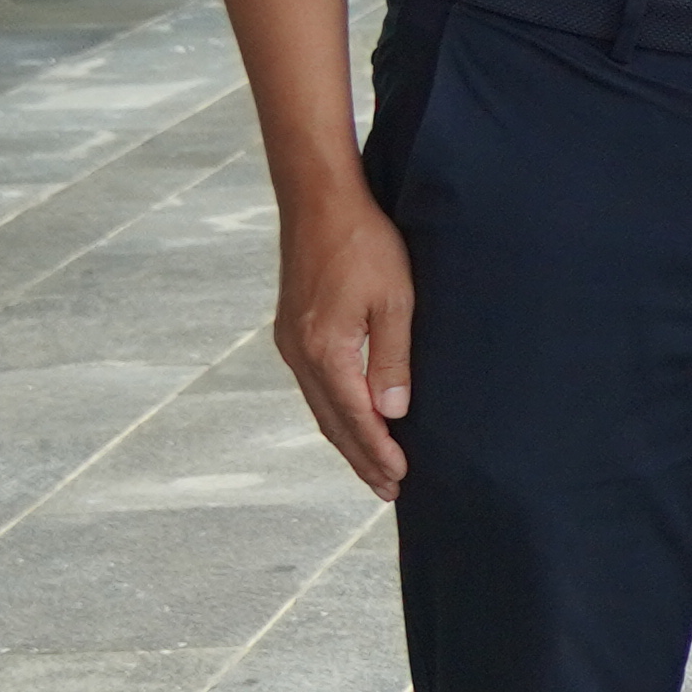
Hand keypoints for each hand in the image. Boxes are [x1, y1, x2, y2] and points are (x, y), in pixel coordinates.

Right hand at [272, 189, 416, 498]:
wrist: (319, 201)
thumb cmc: (364, 244)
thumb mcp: (394, 300)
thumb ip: (392, 358)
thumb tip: (392, 413)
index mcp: (325, 350)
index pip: (355, 418)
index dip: (378, 452)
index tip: (400, 480)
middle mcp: (300, 353)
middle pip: (332, 421)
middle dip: (361, 458)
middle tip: (389, 490)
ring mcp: (291, 342)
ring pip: (320, 406)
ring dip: (347, 439)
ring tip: (373, 467)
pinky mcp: (292, 330)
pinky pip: (314, 385)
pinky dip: (334, 412)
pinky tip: (350, 419)